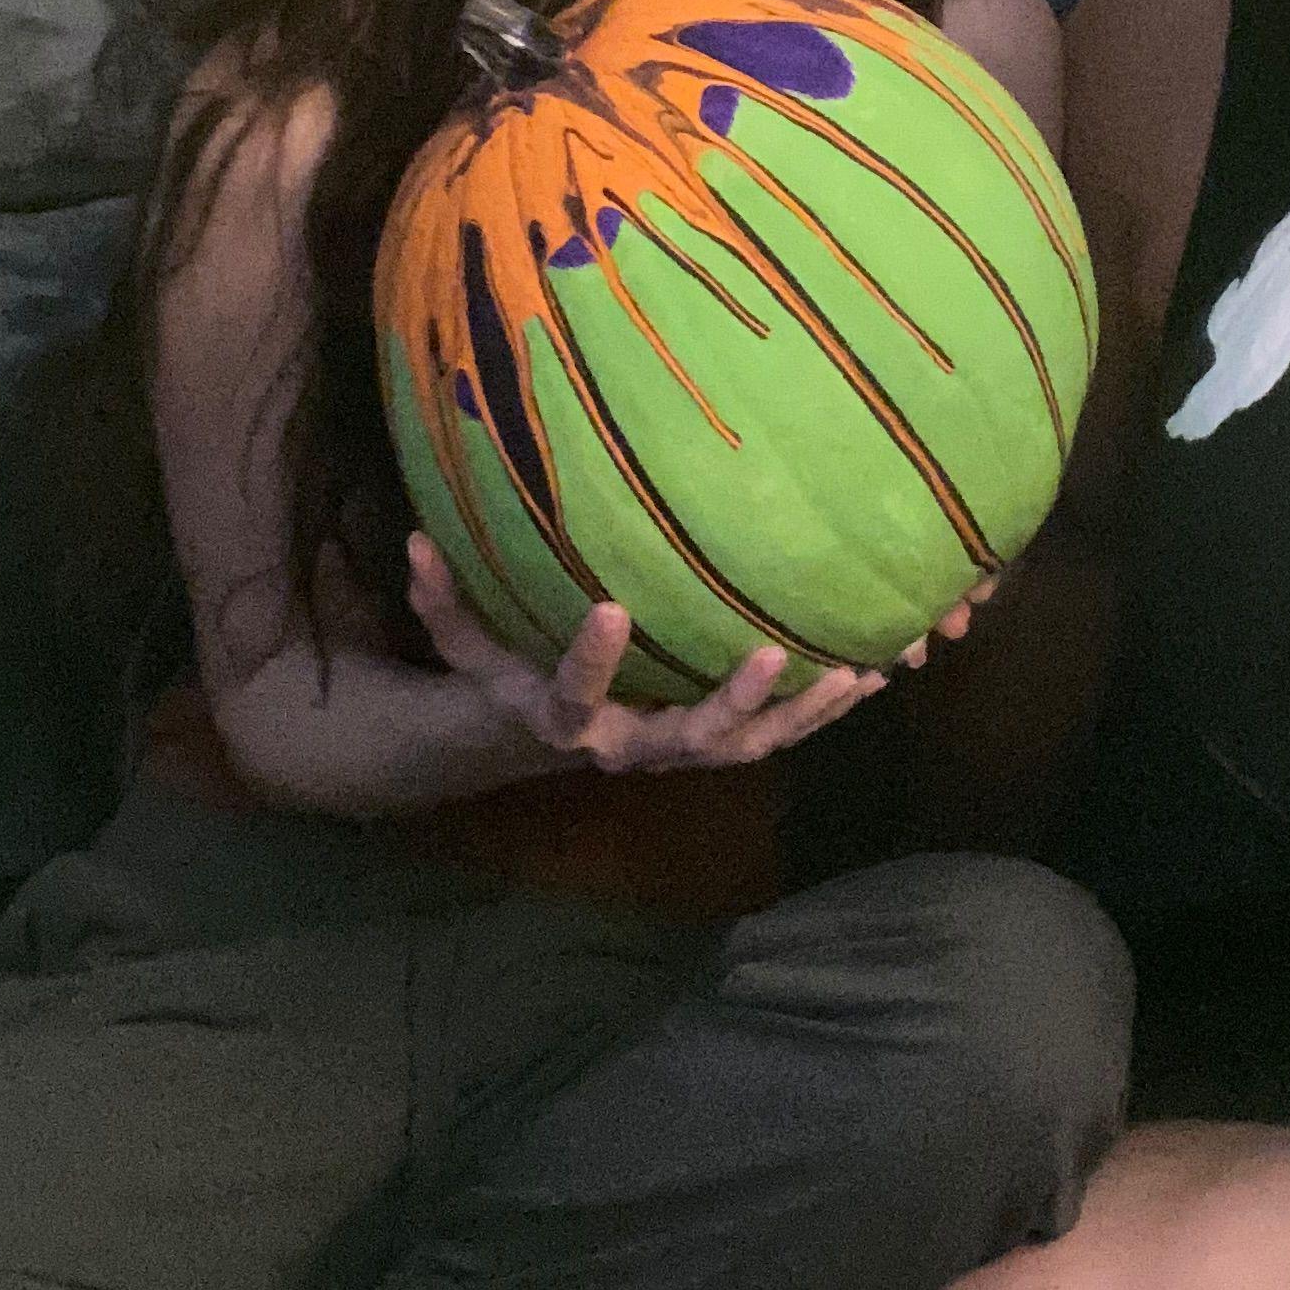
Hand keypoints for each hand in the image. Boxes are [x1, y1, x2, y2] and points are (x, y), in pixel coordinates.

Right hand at [406, 536, 881, 773]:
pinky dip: (824, 707)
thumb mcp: (470, 645)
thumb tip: (414, 540)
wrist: (556, 733)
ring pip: (749, 746)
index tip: (610, 608)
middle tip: (771, 653)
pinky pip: (780, 733)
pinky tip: (875, 670)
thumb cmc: (513, 675)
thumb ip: (444, 602)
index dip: (591, 661)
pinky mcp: (720, 741)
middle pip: (688, 740)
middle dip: (732, 703)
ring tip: (852, 672)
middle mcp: (632, 747)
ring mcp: (682, 749)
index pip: (574, 696)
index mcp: (567, 722)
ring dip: (801, 713)